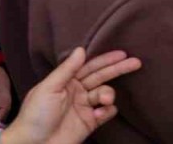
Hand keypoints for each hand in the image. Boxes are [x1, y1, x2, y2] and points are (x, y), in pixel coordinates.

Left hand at [0, 47, 141, 143]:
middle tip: (136, 63)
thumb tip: (81, 49)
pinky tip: (100, 113)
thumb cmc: (35, 115)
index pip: (89, 66)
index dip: (106, 59)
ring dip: (108, 94)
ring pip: (105, 94)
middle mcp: (77, 92)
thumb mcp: (49, 88)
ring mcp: (84, 107)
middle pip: (101, 77)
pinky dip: (107, 111)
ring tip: (104, 101)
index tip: (122, 53)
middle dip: (118, 69)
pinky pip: (106, 113)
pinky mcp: (90, 123)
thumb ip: (67, 69)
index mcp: (66, 81)